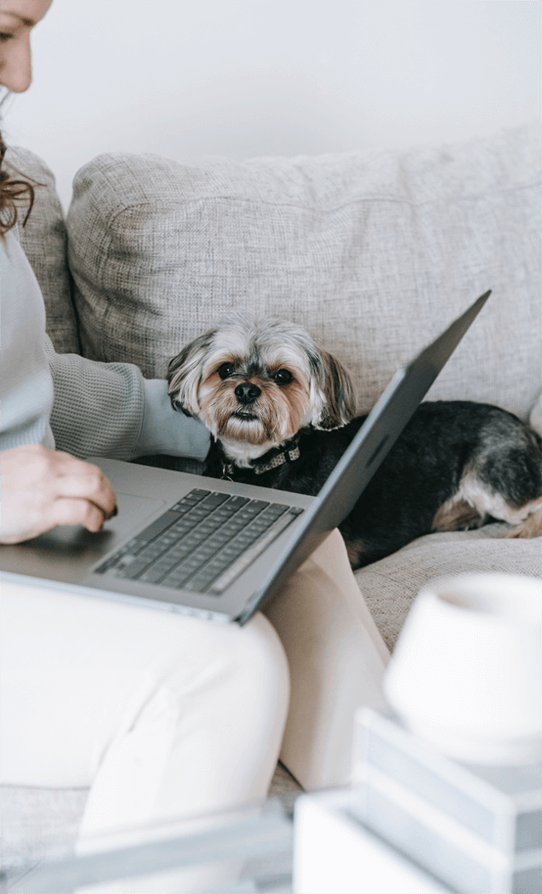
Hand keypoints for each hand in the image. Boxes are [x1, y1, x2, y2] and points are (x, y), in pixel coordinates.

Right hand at [0, 445, 117, 543]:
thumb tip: (58, 484)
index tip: (101, 492)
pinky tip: (95, 525)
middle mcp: (45, 467)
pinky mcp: (43, 510)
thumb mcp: (12, 470)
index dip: (96, 481)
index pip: (79, 464)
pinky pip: (83, 510)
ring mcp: (46, 487)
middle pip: (93, 473)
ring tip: (106, 515)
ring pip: (94, 487)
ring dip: (107, 503)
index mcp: (38, 456)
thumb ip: (36, 472)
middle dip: (108, 491)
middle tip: (110, 505)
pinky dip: (96, 518)